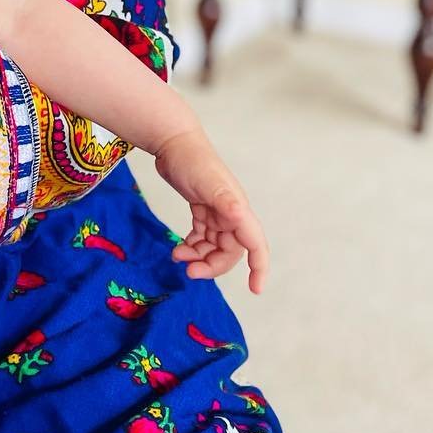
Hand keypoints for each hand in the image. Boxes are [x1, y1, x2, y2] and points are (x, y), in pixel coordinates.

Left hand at [155, 127, 269, 293]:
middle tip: (189, 271)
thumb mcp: (208, 183)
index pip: (255, 244)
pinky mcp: (203, 209)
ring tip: (177, 256)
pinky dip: (193, 247)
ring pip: (214, 247)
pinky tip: (179, 249)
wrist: (173, 143)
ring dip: (199, 257)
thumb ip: (225, 201)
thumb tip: (241, 217)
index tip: (255, 289)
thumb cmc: (192, 160)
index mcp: (238, 210)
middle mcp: (232, 214)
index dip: (259, 267)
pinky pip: (203, 237)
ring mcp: (217, 212)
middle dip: (212, 266)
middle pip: (230, 252)